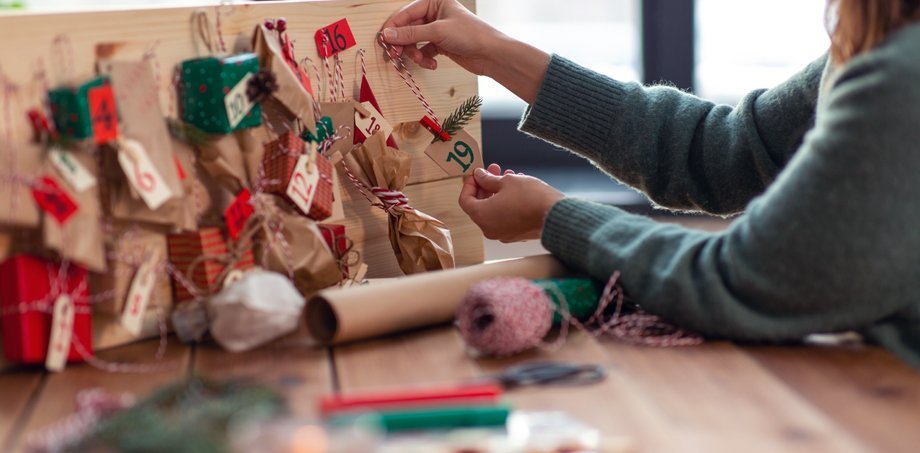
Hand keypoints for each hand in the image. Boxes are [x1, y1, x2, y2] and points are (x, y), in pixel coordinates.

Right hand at [381, 0, 499, 73]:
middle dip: (404, 43)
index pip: (406, 13)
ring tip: (420, 60)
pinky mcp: (441, 44)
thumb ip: (411, 33)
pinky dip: (425, 59)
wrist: (492, 54)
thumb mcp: (438, 31)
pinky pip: (424, 51)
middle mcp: (435, 13)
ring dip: (415, 53)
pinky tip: (432, 64)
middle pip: (408, 28)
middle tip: (396, 55)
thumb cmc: (471, 34)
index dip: (394, 28)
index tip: (385, 41)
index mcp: (434, 1)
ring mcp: (438, 29)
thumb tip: (387, 35)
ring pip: (415, 41)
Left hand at [459, 164, 564, 242]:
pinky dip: (506, 203)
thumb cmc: (531, 198)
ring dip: (498, 192)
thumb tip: (479, 176)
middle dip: (486, 186)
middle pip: (479, 205)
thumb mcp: (506, 182)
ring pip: (493, 210)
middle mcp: (489, 229)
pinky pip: (504, 217)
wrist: (555, 215)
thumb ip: (488, 179)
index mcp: (482, 216)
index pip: (465, 200)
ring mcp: (502, 234)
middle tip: (494, 170)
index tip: (477, 174)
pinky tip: (517, 189)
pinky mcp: (515, 234)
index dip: (469, 184)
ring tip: (509, 176)